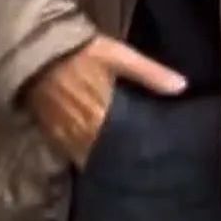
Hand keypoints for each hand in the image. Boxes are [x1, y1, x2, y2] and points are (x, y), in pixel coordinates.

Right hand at [24, 35, 186, 167]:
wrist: (37, 50)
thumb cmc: (82, 51)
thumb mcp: (119, 55)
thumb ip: (150, 74)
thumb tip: (183, 87)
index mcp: (101, 116)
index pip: (124, 150)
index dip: (138, 158)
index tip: (155, 164)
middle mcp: (82, 133)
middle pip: (106, 160)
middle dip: (122, 164)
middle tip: (144, 170)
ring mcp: (64, 137)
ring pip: (88, 161)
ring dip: (102, 164)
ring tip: (122, 168)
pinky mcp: (51, 134)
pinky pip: (70, 155)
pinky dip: (84, 157)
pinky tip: (96, 155)